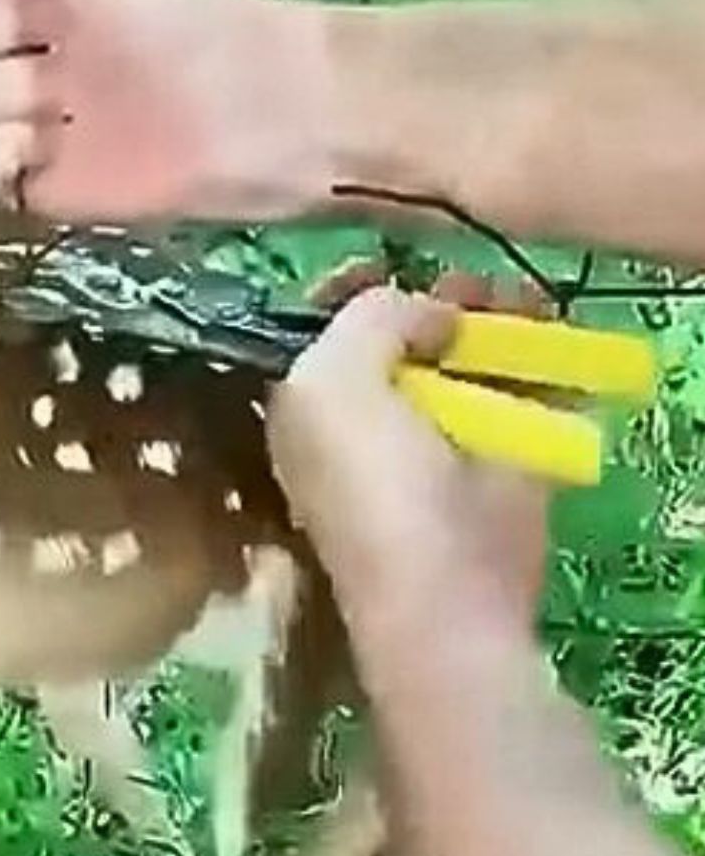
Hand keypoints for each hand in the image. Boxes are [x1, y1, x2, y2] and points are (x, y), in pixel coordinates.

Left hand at [267, 278, 550, 644]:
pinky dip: (540, 364)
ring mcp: (437, 444)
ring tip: (520, 302)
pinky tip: (549, 337)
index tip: (389, 263)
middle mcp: (366, 422)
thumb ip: (369, 317)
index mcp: (307, 406)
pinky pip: (522, 396)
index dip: (353, 289)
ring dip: (497, 323)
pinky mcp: (501, 466)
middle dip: (439, 301)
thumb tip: (430, 315)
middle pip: (404, 339)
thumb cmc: (371, 482)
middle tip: (470, 285)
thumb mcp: (332, 378)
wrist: (442, 592)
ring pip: (467, 361)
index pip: (320, 330)